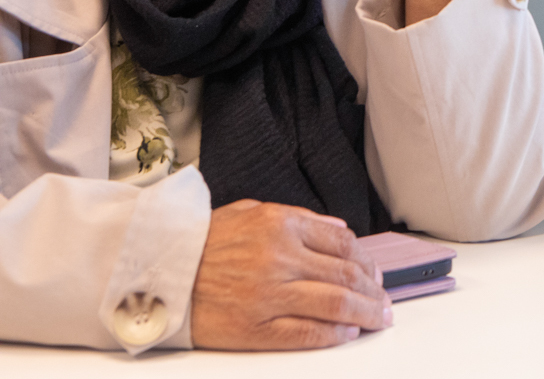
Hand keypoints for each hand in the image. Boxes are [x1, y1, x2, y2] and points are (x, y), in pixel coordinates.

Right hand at [190, 200, 391, 349]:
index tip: (376, 273)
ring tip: (378, 319)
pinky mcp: (255, 328)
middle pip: (347, 275)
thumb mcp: (250, 213)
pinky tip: (347, 334)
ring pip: (336, 304)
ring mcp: (269, 295)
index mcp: (281, 225)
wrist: (152, 272)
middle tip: (386, 301)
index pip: (344, 243)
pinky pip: (306, 333)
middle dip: (375, 291)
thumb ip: (299, 219)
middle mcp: (280, 258)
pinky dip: (334, 334)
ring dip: (365, 313)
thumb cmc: (200, 243)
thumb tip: (339, 230)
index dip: (367, 261)